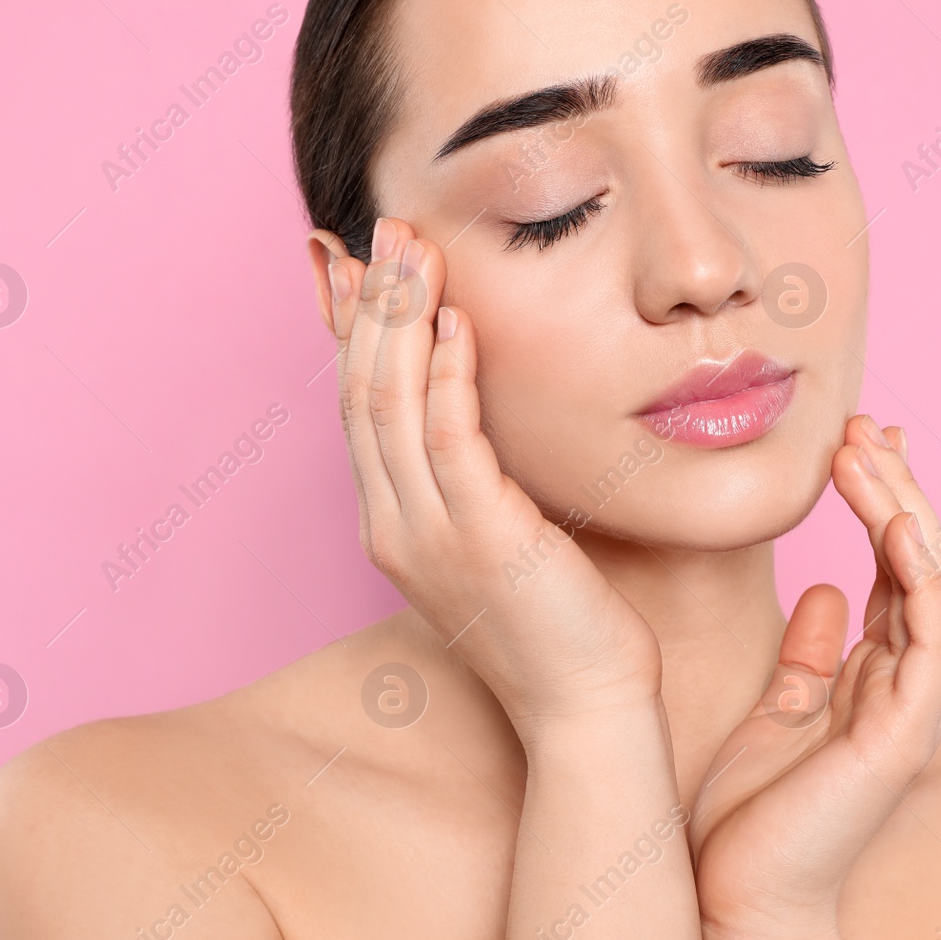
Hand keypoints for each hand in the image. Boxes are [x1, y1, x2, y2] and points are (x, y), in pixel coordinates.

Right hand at [318, 217, 662, 732]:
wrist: (584, 710)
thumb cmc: (558, 626)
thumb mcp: (500, 541)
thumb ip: (477, 478)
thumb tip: (480, 418)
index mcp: (396, 526)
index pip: (358, 409)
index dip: (355, 331)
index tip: (358, 264)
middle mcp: (396, 528)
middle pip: (360, 394)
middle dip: (370, 305)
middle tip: (384, 229)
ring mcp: (430, 536)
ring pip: (389, 405)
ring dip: (399, 318)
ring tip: (411, 246)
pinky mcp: (483, 539)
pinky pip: (449, 439)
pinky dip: (447, 374)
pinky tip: (457, 320)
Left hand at [689, 415, 940, 939]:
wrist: (742, 896)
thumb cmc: (753, 815)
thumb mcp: (776, 709)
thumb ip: (809, 653)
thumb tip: (825, 593)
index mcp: (869, 673)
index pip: (888, 567)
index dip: (880, 500)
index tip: (859, 437)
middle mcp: (899, 681)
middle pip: (915, 561)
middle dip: (896, 487)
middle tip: (866, 423)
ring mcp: (909, 705)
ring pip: (931, 585)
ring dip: (905, 510)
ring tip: (868, 447)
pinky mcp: (904, 731)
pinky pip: (931, 638)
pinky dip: (919, 575)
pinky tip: (896, 520)